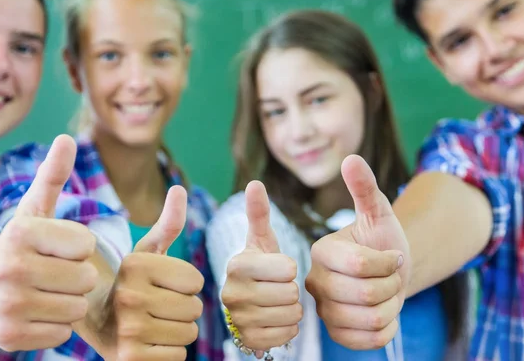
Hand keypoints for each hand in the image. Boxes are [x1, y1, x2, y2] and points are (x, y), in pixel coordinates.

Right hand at [0, 135, 97, 350]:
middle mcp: (11, 269)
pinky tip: (37, 312)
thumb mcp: (33, 209)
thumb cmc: (16, 245)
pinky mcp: (9, 337)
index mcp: (21, 233)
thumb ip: (52, 175)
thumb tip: (66, 139)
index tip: (59, 249)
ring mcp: (8, 306)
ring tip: (47, 292)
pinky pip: (63, 333)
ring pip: (78, 308)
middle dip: (77, 276)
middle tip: (54, 273)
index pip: (87, 245)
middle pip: (87, 278)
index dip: (78, 248)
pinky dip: (56, 325)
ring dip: (69, 301)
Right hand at [110, 185, 203, 360]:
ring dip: (179, 330)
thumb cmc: (132, 283)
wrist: (96, 324)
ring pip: (189, 333)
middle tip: (161, 306)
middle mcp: (129, 296)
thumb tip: (180, 189)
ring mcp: (128, 330)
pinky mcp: (129, 358)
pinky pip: (178, 356)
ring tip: (156, 322)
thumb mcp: (146, 253)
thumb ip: (168, 223)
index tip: (165, 285)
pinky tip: (150, 342)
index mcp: (135, 266)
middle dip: (185, 308)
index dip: (187, 284)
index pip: (196, 280)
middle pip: (195, 308)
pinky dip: (170, 352)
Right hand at [221, 181, 301, 356]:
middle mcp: (230, 293)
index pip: (288, 269)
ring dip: (293, 309)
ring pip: (292, 315)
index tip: (278, 268)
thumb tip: (255, 183)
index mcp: (236, 265)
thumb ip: (259, 213)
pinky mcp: (247, 340)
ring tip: (278, 301)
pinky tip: (276, 318)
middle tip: (278, 287)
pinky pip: (287, 336)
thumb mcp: (261, 240)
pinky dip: (288, 328)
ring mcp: (238, 320)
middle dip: (292, 290)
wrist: (247, 302)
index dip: (290, 268)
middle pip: (291, 294)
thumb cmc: (260, 267)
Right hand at [305, 155, 409, 349]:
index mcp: (321, 251)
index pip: (360, 265)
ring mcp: (324, 310)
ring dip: (392, 306)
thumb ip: (364, 187)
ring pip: (370, 319)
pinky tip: (382, 312)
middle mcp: (315, 281)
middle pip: (366, 294)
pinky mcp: (336, 333)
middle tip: (390, 275)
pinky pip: (369, 340)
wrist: (389, 272)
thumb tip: (351, 158)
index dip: (387, 263)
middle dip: (392, 284)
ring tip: (385, 293)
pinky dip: (387, 328)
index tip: (391, 255)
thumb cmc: (383, 240)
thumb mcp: (378, 212)